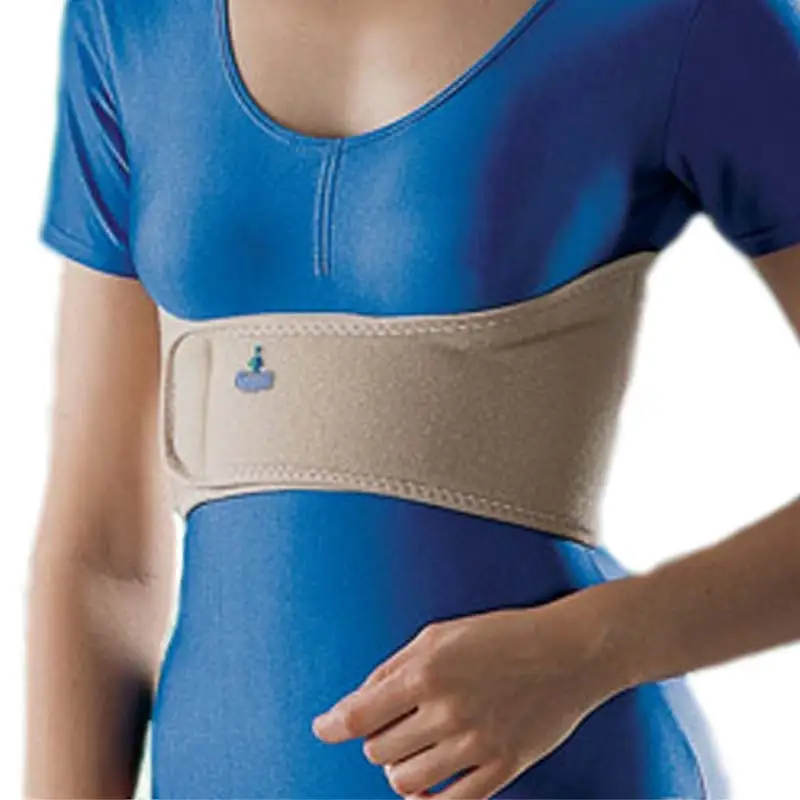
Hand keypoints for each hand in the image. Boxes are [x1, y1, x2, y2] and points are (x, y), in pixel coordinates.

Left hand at [311, 585, 629, 798]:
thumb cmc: (502, 634)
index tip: (322, 729)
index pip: (360, 714)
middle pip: (378, 751)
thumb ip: (394, 666)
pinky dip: (428, 799)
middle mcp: (448, 711)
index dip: (332, 725)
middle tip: (393, 722)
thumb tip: (358, 700)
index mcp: (428, 671)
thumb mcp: (440, 634)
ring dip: (399, 767)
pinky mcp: (502, 768)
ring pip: (404, 782)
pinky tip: (427, 785)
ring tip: (413, 747)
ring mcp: (476, 744)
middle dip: (377, 737)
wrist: (568, 651)